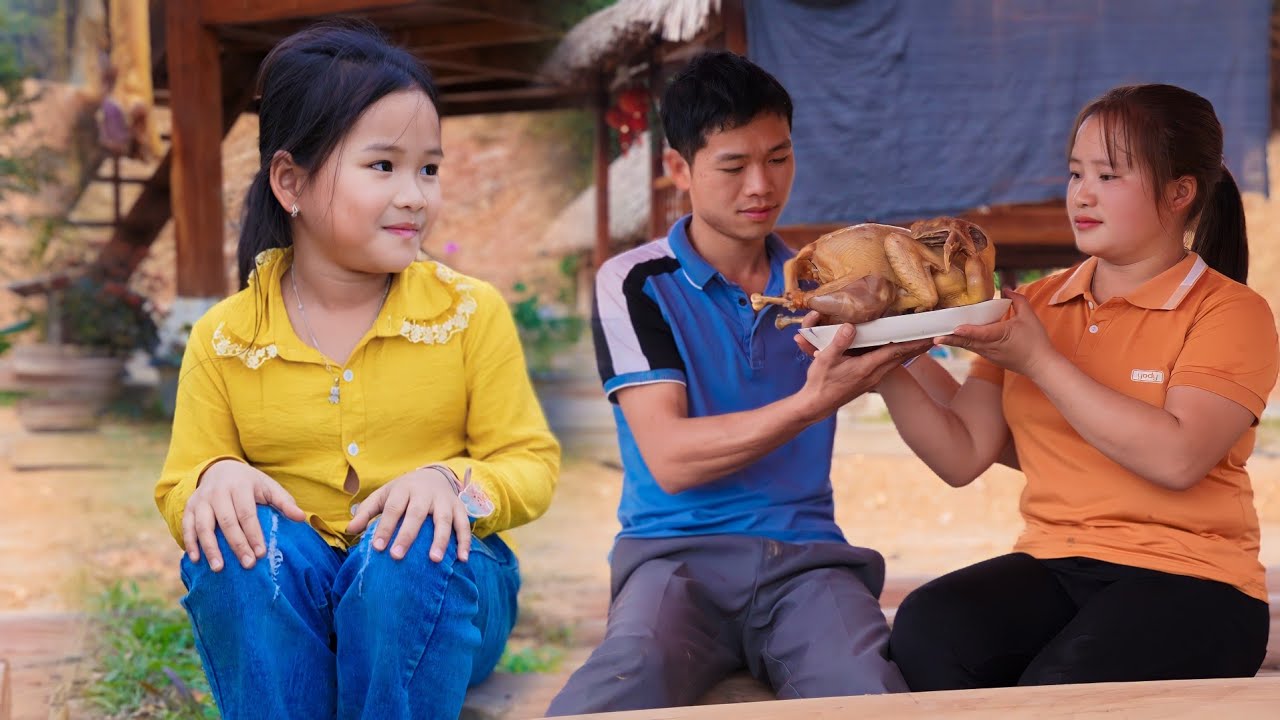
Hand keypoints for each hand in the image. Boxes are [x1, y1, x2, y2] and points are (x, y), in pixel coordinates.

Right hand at [183, 460, 306, 571]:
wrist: (220, 469)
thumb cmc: (249, 483)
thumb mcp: (268, 487)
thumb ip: (284, 502)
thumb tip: (302, 517)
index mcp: (240, 486)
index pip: (247, 513)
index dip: (254, 534)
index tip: (262, 553)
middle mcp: (218, 492)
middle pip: (227, 522)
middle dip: (237, 544)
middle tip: (247, 564)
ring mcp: (201, 500)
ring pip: (203, 526)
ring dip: (210, 548)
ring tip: (219, 568)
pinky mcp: (189, 507)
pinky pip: (187, 526)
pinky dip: (190, 543)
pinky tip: (195, 559)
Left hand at [345, 467, 471, 562]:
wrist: (435, 474)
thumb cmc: (404, 491)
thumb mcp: (384, 495)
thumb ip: (367, 511)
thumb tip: (350, 530)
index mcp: (404, 489)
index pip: (393, 508)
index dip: (385, 527)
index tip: (376, 548)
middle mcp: (425, 493)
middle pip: (416, 514)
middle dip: (407, 535)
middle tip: (397, 556)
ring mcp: (444, 500)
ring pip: (444, 519)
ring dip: (441, 539)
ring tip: (434, 560)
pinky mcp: (459, 508)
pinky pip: (464, 525)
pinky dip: (465, 541)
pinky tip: (462, 559)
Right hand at [795, 320, 932, 420]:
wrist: (816, 405)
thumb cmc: (820, 382)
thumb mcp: (825, 360)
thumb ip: (839, 342)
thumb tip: (850, 326)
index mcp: (866, 367)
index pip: (895, 352)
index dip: (913, 342)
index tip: (929, 335)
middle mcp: (874, 374)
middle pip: (902, 357)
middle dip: (918, 346)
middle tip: (935, 335)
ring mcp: (873, 379)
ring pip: (897, 362)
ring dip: (910, 352)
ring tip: (923, 342)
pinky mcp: (869, 381)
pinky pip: (889, 365)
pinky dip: (898, 356)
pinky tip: (900, 352)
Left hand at [935, 289, 1056, 377]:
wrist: (1040, 365)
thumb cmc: (1036, 340)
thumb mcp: (1029, 316)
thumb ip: (1017, 300)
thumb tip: (1006, 288)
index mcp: (1001, 335)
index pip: (982, 333)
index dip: (968, 331)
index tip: (956, 329)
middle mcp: (992, 347)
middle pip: (968, 342)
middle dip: (951, 339)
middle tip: (934, 337)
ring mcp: (989, 354)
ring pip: (968, 346)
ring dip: (953, 342)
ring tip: (937, 337)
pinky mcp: (989, 357)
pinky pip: (973, 348)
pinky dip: (963, 343)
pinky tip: (952, 339)